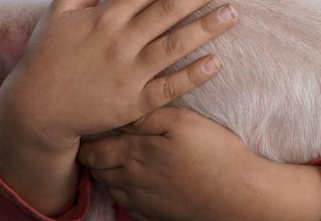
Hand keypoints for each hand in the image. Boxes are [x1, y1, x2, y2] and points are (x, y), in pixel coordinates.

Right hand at [2, 0, 238, 148]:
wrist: (35, 108)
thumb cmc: (47, 55)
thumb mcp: (59, 10)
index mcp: (105, 17)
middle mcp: (121, 41)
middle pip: (169, 11)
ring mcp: (129, 73)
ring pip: (175, 45)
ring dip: (206, 28)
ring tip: (232, 13)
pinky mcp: (133, 103)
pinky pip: (169, 88)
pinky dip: (192, 75)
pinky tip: (216, 62)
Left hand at [78, 107, 320, 220]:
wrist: (236, 195)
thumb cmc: (212, 152)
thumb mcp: (181, 121)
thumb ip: (147, 114)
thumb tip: (121, 109)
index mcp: (134, 153)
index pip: (93, 150)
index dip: (84, 139)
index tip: (84, 126)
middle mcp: (131, 180)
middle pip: (96, 170)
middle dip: (90, 156)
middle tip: (91, 140)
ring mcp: (142, 201)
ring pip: (110, 188)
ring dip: (105, 174)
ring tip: (109, 158)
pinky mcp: (155, 215)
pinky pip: (126, 206)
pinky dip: (121, 193)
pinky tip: (131, 182)